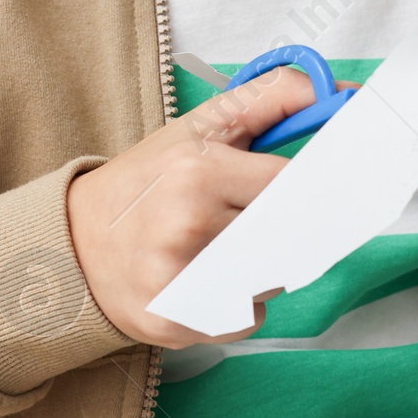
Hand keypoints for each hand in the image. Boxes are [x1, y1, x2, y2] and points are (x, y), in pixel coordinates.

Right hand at [66, 66, 319, 346]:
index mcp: (197, 171)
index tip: (318, 186)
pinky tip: (209, 279)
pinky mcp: (176, 323)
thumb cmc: (148, 180)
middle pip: (287, 235)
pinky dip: (241, 301)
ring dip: (264, 264)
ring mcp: (180, 281)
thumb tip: (342, 94)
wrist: (75, 242)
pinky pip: (249, 316)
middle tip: (263, 217)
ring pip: (273, 278)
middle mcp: (189, 227)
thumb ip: (273, 98)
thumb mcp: (202, 126)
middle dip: (284, 226)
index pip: (290, 185)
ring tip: (223, 245)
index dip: (310, 185)